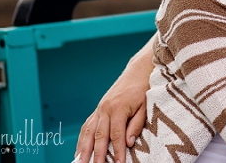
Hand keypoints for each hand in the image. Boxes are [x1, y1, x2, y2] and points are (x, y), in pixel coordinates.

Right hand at [75, 41, 153, 162]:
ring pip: (88, 132)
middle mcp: (105, 109)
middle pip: (99, 136)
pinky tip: (80, 150)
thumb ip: (136, 125)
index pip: (117, 135)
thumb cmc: (143, 89)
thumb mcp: (145, 107)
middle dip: (97, 155)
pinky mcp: (98, 109)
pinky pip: (87, 126)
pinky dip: (82, 139)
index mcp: (118, 108)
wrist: (137, 71)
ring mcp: (99, 109)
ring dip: (84, 149)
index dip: (117, 152)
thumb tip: (129, 143)